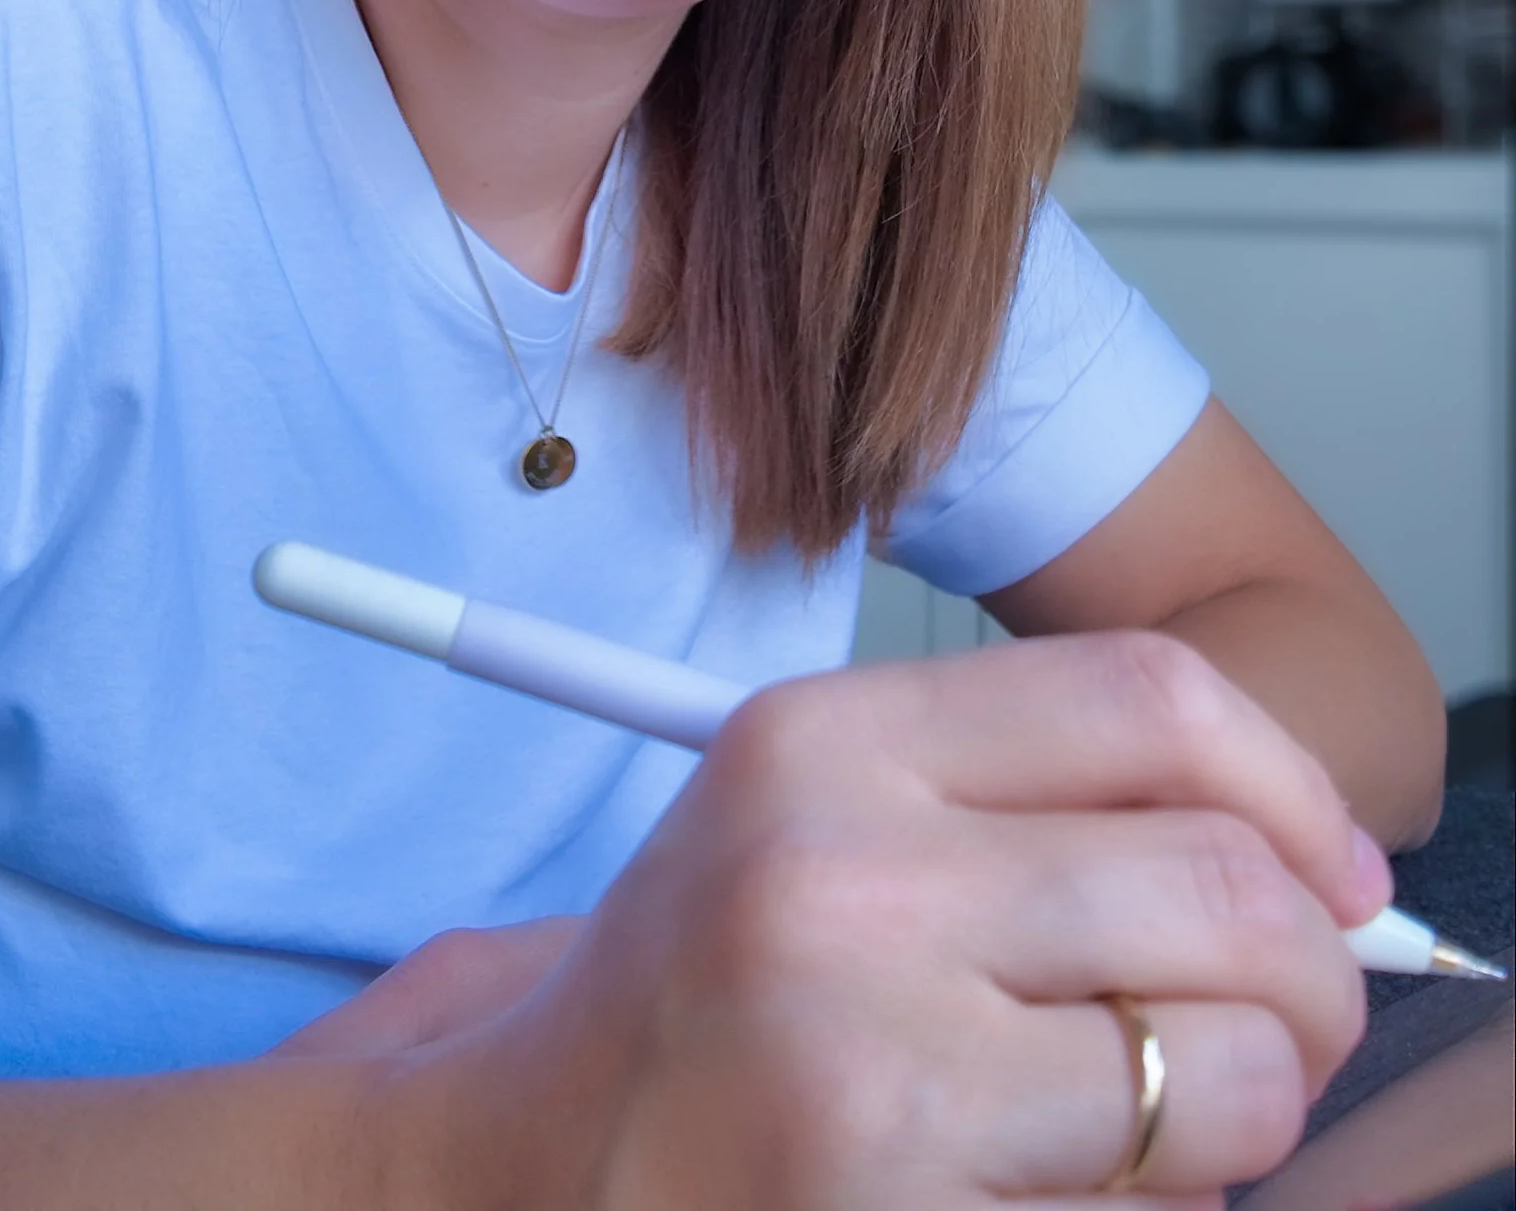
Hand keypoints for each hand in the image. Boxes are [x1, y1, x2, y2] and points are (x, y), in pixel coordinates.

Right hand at [263, 633, 1384, 1207]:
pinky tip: (1084, 1183)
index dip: (1290, 782)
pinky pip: (1155, 1193)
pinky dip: (1173, 1197)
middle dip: (1315, 968)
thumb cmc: (700, 993)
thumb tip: (1305, 855)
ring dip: (1253, 1101)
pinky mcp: (886, 1186)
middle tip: (1296, 1016)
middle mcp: (841, 864)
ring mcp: (864, 1039)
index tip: (1340, 869)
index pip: (1150, 698)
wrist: (519, 1162)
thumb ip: (1034, 809)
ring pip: (1222, 1057)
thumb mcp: (825, 825)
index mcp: (825, 737)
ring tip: (1186, 1114)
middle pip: (1220, 878)